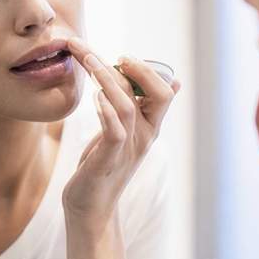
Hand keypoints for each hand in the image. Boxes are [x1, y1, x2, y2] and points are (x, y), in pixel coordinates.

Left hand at [63, 38, 179, 235]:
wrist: (89, 207)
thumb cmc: (101, 165)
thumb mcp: (120, 133)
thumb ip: (135, 108)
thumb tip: (168, 83)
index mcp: (148, 127)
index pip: (163, 91)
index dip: (147, 70)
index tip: (122, 56)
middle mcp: (144, 135)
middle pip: (156, 94)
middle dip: (134, 67)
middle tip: (110, 52)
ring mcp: (128, 148)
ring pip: (128, 106)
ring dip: (108, 80)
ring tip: (89, 61)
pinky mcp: (108, 159)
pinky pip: (113, 131)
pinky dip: (105, 111)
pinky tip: (94, 96)